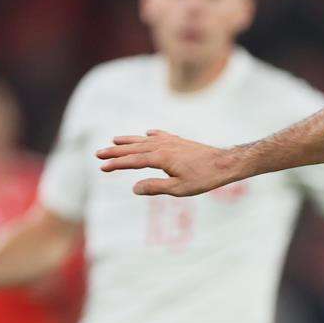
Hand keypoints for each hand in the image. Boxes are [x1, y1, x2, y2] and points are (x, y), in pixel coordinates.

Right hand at [97, 130, 237, 195]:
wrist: (225, 163)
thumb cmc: (204, 178)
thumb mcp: (180, 188)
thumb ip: (155, 187)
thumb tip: (134, 188)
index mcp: (160, 158)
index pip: (132, 161)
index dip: (116, 164)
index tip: (102, 167)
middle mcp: (163, 146)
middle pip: (134, 149)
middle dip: (115, 152)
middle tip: (98, 153)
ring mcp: (172, 142)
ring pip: (144, 141)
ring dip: (128, 141)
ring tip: (114, 140)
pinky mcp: (181, 142)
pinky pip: (161, 136)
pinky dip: (152, 135)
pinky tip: (147, 134)